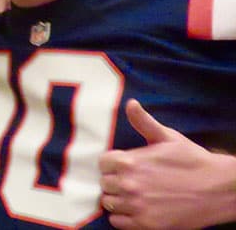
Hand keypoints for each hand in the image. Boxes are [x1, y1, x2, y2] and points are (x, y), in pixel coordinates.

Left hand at [98, 99, 235, 228]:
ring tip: (134, 195)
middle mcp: (129, 184)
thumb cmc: (193, 160)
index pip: (102, 163)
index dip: (113, 164)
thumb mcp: (168, 137)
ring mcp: (137, 206)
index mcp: (129, 161)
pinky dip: (124, 217)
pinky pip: (118, 222)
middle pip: (104, 183)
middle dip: (115, 181)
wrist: (219, 189)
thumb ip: (144, 122)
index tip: (125, 165)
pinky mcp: (146, 224)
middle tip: (132, 180)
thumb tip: (131, 103)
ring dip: (118, 199)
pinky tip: (137, 209)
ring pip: (109, 203)